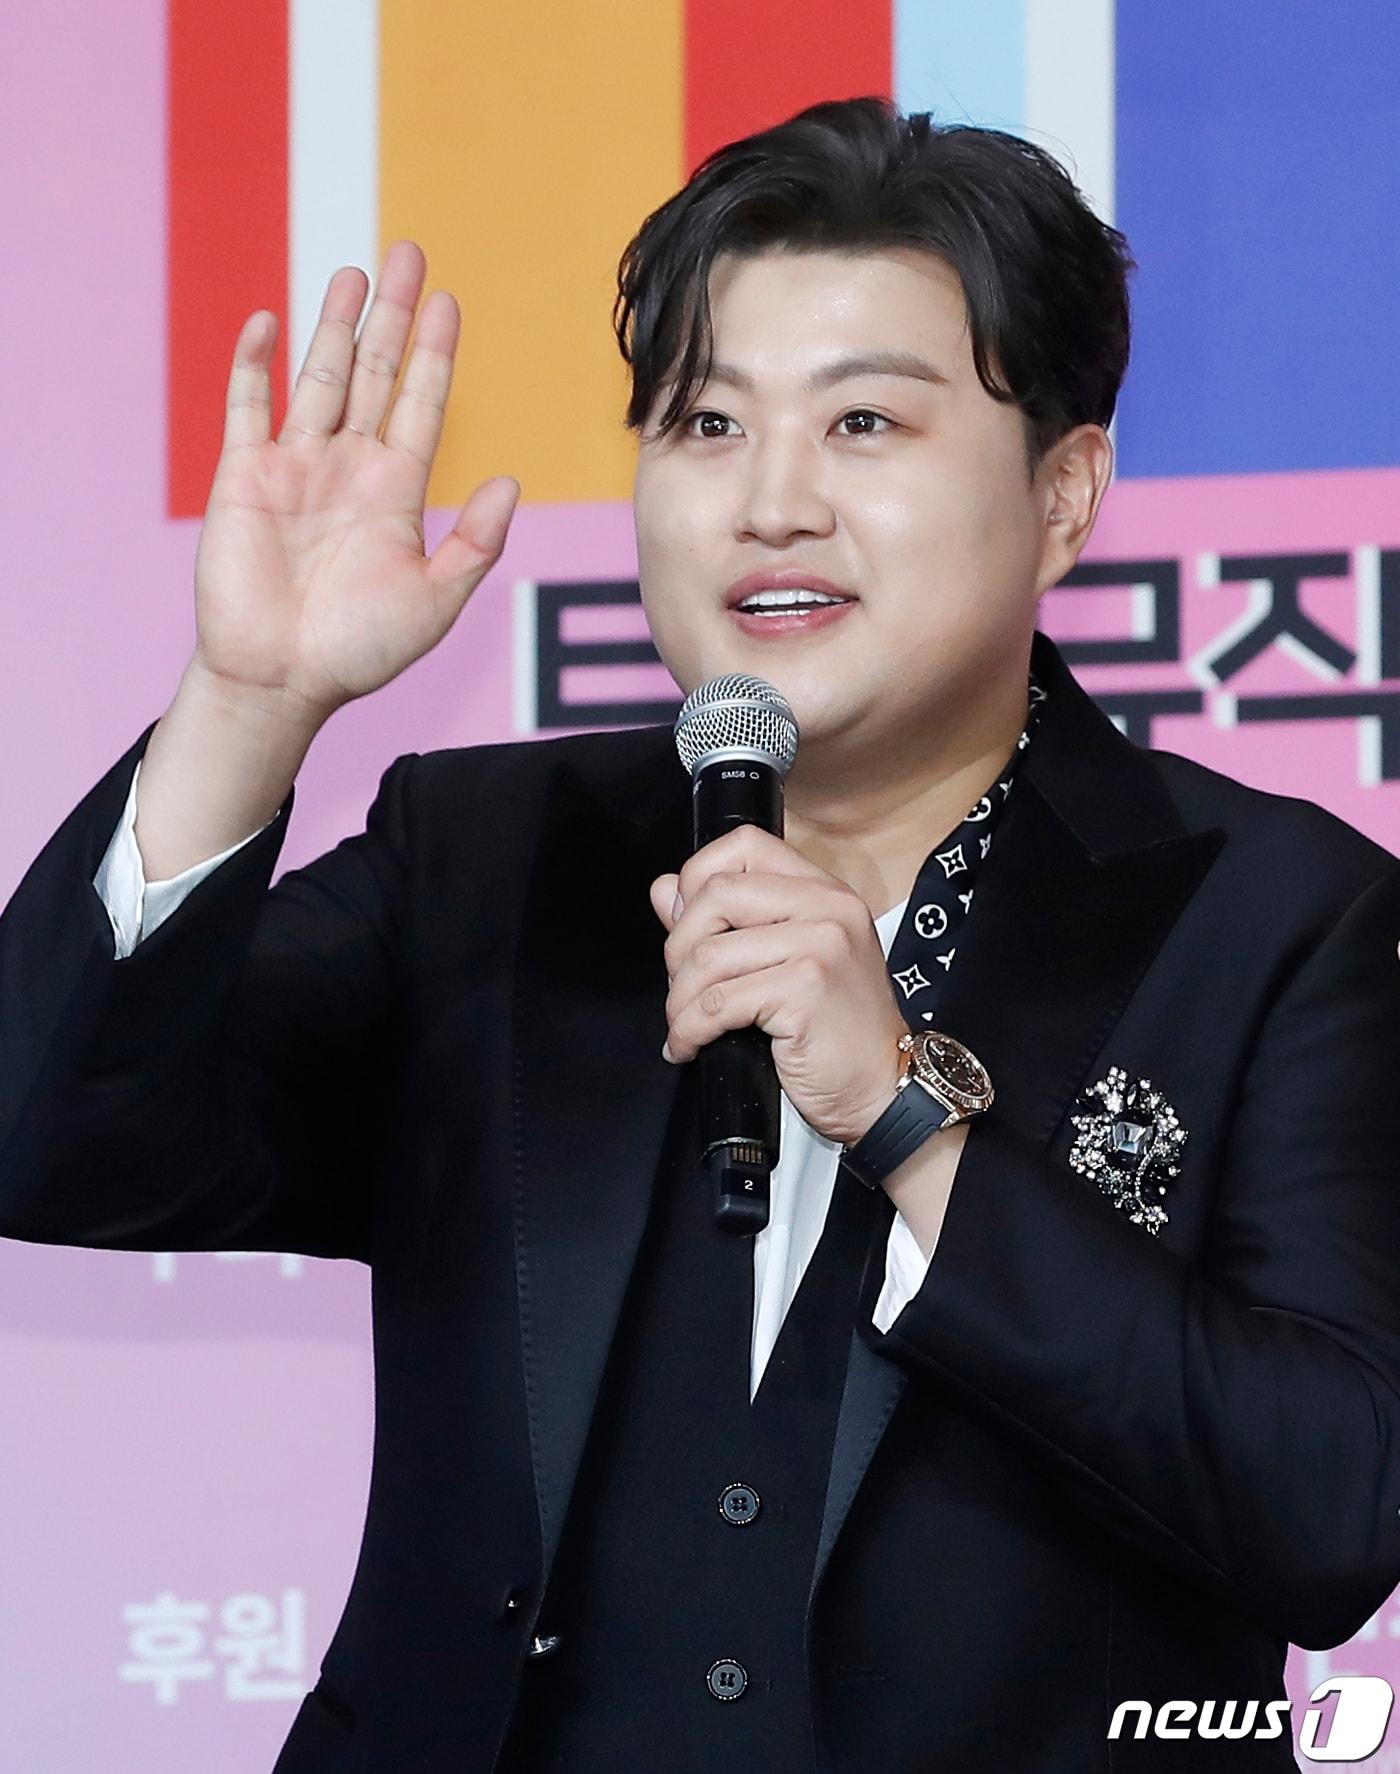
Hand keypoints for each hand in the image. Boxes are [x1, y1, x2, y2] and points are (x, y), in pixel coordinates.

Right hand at [190, 239, 520, 723]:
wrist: (282, 681)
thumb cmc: (360, 651)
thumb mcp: (435, 601)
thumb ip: (475, 543)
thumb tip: (512, 484)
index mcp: (396, 492)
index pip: (420, 405)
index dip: (435, 355)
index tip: (450, 304)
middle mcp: (348, 468)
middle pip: (373, 374)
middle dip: (392, 316)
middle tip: (410, 254)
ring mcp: (295, 468)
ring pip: (318, 378)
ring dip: (334, 324)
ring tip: (355, 272)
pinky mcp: (243, 477)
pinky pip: (249, 408)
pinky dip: (257, 365)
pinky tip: (271, 321)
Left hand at [649, 824, 910, 1146]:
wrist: (885, 1092)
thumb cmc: (837, 1033)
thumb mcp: (788, 963)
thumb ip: (727, 921)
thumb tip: (664, 888)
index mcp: (825, 892)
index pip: (745, 845)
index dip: (697, 878)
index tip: (685, 925)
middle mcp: (829, 907)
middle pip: (717, 895)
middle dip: (678, 948)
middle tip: (681, 989)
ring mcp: (821, 945)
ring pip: (709, 954)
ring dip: (679, 999)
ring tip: (683, 1025)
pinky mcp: (805, 989)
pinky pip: (718, 1003)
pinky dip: (689, 1030)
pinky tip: (689, 1046)